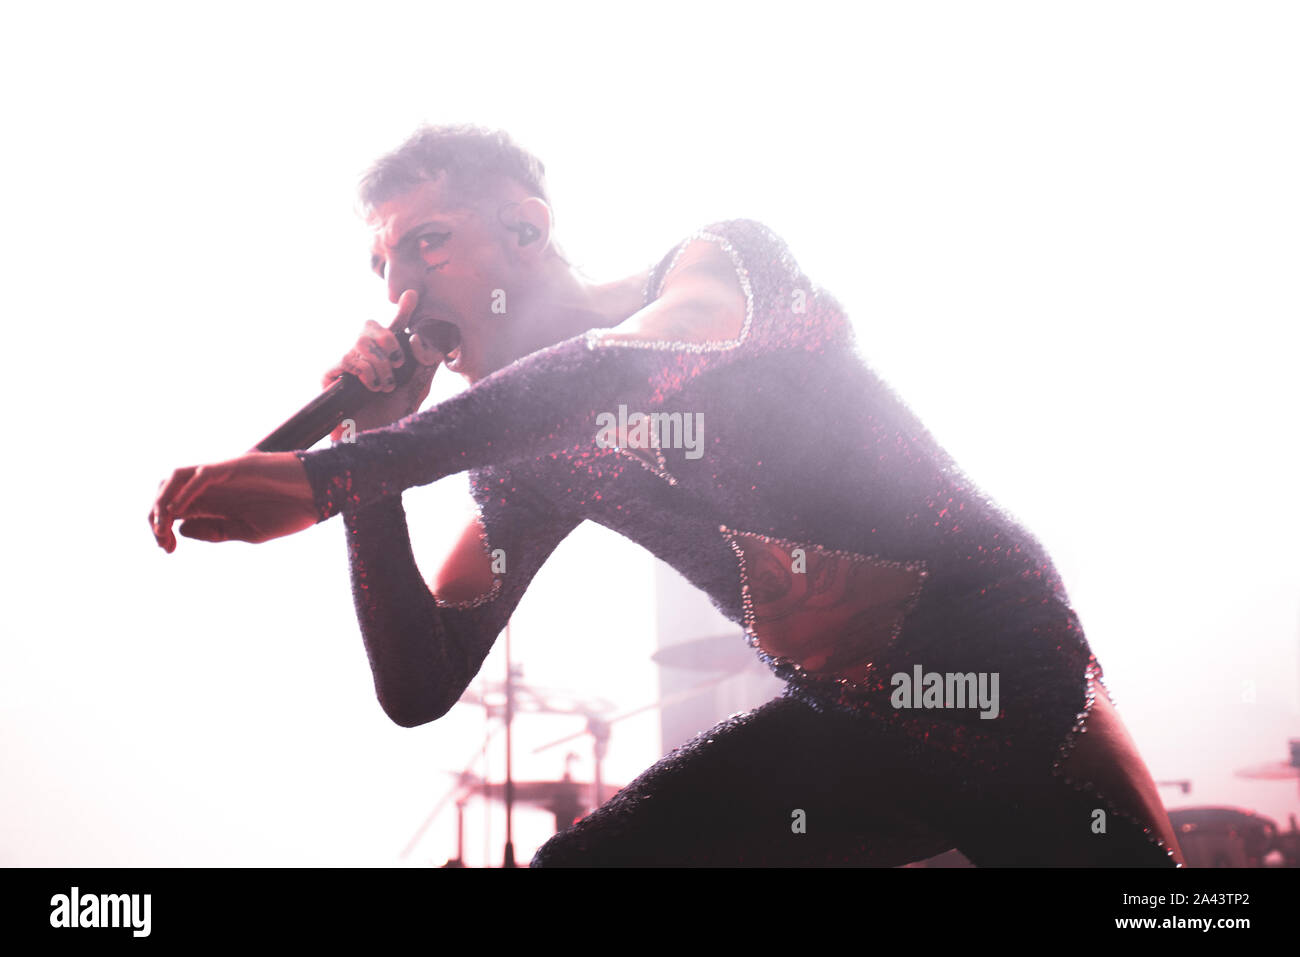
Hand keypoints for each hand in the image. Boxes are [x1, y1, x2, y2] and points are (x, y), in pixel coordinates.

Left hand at [150, 452, 318, 552]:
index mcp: (216, 501)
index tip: (167, 549)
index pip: (174, 507)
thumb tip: (181, 530)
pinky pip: (201, 475)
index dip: (162, 527)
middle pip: (168, 491)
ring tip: (162, 524)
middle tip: (162, 542)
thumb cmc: (291, 512)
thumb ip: (215, 531)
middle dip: (155, 515)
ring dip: (163, 500)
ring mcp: (223, 474)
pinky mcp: (236, 466)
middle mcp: (214, 485)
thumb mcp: (248, 532)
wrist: (321, 495)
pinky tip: (181, 511)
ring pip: (177, 477)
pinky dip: (186, 491)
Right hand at [322, 289, 445, 439]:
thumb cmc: (393, 417)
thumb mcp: (416, 389)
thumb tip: (421, 340)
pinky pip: (346, 359)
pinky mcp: (330, 376)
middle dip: (389, 341)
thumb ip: (424, 364)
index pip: (394, 327)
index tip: (413, 295)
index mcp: (388, 357)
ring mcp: (347, 364)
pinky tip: (371, 387)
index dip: (403, 310)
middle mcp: (365, 356)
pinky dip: (364, 371)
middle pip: (371, 325)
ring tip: (385, 385)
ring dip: (380, 364)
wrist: (373, 440)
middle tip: (398, 364)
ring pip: (361, 342)